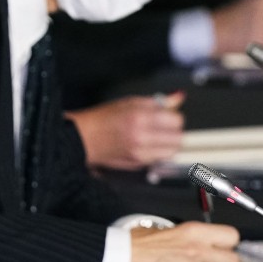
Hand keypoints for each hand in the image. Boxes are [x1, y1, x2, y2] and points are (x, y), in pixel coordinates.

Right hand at [66, 92, 184, 170]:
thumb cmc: (103, 119)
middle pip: (178, 138)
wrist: (83, 139)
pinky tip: (145, 145)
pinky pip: (159, 159)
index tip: (167, 115)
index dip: (173, 116)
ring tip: (156, 137)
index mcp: (140, 117)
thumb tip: (179, 97)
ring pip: (172, 151)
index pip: (177, 120)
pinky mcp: (138, 165)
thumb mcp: (129, 102)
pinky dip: (157, 152)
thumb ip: (157, 102)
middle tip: (164, 126)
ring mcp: (140, 153)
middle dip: (174, 131)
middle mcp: (142, 137)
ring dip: (168, 143)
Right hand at [127, 222, 248, 261]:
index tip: (225, 250)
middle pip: (233, 261)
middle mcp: (197, 250)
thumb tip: (209, 248)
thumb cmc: (136, 245)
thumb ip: (192, 238)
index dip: (229, 246)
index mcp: (193, 232)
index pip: (232, 237)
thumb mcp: (167, 230)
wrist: (119, 259)